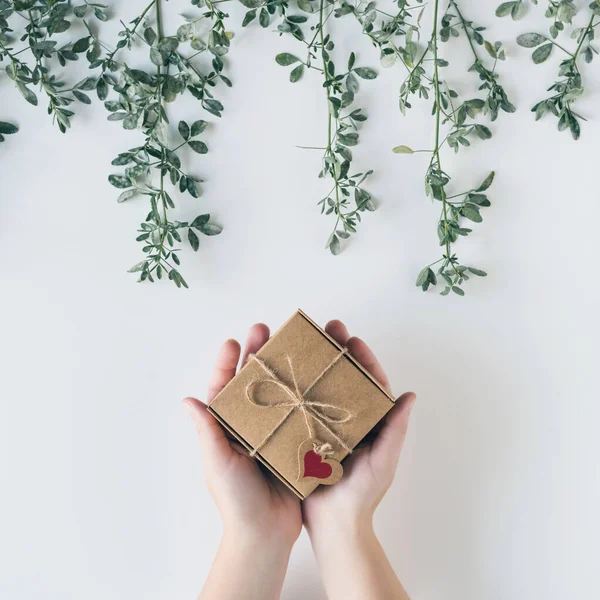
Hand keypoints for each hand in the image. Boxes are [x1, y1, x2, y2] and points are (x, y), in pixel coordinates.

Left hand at [185, 323, 301, 548]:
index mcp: (227, 428)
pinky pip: (299, 411)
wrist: (266, 534)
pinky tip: (313, 374)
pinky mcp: (294, 441)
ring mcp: (273, 431)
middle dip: (256, 354)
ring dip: (281, 366)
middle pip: (253, 382)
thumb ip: (208, 432)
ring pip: (277, 391)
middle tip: (264, 329)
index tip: (233, 342)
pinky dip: (304, 392)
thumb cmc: (235, 501)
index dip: (226, 363)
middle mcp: (249, 425)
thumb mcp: (218, 463)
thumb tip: (188, 400)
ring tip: (291, 343)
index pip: (224, 388)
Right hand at [303, 319, 415, 535]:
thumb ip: (395, 429)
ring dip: (316, 364)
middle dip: (337, 351)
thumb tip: (410, 396)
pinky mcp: (305, 435)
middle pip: (344, 377)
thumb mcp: (384, 460)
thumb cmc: (363, 494)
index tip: (352, 338)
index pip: (369, 382)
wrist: (334, 525)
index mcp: (370, 421)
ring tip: (305, 342)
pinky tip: (285, 373)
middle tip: (328, 328)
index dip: (362, 358)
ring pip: (322, 387)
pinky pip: (302, 407)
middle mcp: (347, 418)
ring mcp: (325, 425)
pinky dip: (297, 389)